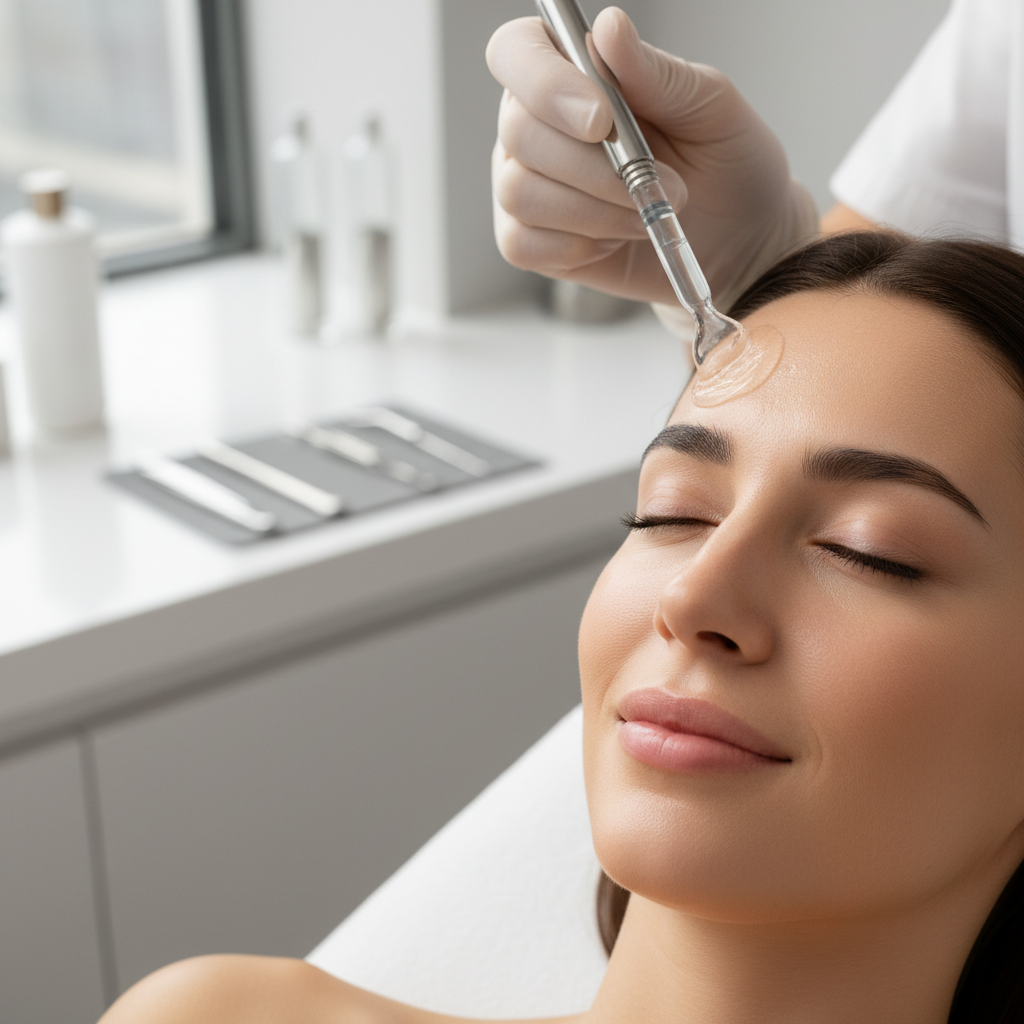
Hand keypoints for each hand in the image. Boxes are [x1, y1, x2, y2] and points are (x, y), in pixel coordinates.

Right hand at [486, 7, 816, 311]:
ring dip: (594, 210)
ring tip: (644, 212)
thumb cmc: (725, 165)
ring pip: (520, 192)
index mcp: (570, 74)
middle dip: (592, 166)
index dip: (545, 82)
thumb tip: (609, 27)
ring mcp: (527, 185)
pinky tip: (614, 240)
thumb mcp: (710, 107)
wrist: (739, 241)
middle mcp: (537, 125)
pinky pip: (524, 244)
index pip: (516, 52)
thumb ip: (657, 72)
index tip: (600, 118)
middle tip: (657, 179)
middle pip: (518, 131)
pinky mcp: (532, 243)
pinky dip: (578, 246)